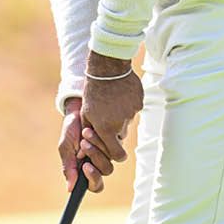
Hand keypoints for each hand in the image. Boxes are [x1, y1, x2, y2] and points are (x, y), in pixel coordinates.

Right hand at [58, 98, 106, 192]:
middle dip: (94, 157)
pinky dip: (102, 137)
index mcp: (86, 170)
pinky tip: (90, 128)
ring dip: (97, 146)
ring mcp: (108, 152)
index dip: (93, 179)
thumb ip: (69, 168)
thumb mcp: (65, 149)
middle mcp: (99, 163)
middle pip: (106, 171)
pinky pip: (115, 144)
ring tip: (85, 133)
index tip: (85, 167)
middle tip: (83, 145)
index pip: (96, 185)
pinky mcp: (115, 140)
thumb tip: (70, 188)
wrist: (77, 110)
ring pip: (111, 157)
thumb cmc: (70, 131)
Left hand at [80, 51, 143, 171]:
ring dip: (119, 117)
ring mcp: (132, 113)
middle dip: (113, 132)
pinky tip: (119, 95)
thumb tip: (84, 152)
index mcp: (107, 129)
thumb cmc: (92, 92)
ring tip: (110, 103)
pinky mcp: (139, 103)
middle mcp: (122, 124)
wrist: (108, 68)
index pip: (116, 154)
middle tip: (105, 118)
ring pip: (127, 123)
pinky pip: (133, 110)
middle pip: (120, 137)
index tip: (109, 148)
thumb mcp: (86, 114)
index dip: (113, 154)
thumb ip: (89, 133)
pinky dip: (126, 106)